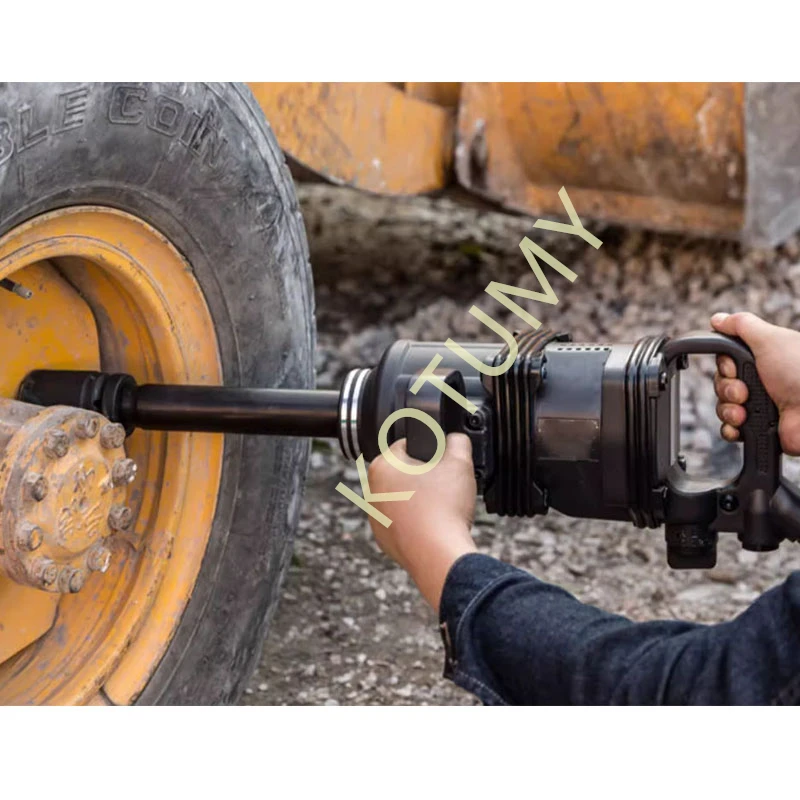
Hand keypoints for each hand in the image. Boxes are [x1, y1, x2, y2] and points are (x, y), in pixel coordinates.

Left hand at [367, 433, 476, 611]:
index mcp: (383, 465)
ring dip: (419, 499)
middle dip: (423, 476)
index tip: (442, 462)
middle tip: (444, 485)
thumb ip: (458, 441)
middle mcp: (372, 490)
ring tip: (440, 507)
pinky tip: (432, 525)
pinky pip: (402, 522)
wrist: (439, 555)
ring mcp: (375, 516)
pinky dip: (415, 522)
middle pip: (403, 473)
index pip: (406, 445)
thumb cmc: (444, 509)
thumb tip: (457, 438)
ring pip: (402, 498)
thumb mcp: (460, 463)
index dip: (429, 451)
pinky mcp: (383, 538)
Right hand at [711, 312, 799, 455]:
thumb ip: (742, 325)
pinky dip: (732, 429)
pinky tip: (743, 425)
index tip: (735, 368)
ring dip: (728, 409)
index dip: (725, 366)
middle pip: (721, 383)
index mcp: (764, 360)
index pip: (727, 362)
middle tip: (744, 392)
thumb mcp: (771, 339)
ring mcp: (760, 406)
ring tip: (745, 412)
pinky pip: (730, 429)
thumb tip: (718, 319)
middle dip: (727, 389)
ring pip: (723, 406)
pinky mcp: (758, 429)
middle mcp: (762, 382)